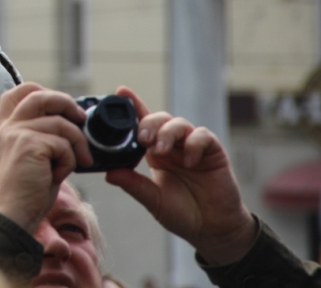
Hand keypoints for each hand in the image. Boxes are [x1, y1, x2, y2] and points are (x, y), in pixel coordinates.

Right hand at [0, 83, 90, 232]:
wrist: (12, 215)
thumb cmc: (26, 193)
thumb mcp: (29, 158)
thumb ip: (41, 137)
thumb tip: (71, 124)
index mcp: (6, 128)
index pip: (16, 92)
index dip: (41, 90)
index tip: (59, 106)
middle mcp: (9, 127)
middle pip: (40, 95)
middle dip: (67, 104)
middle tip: (81, 119)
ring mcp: (17, 133)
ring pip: (61, 123)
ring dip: (76, 144)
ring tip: (76, 163)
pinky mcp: (30, 145)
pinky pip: (64, 145)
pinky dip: (70, 162)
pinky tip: (58, 176)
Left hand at [104, 87, 256, 265]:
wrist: (212, 229)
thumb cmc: (182, 213)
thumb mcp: (153, 200)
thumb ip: (134, 185)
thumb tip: (108, 173)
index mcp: (155, 154)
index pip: (143, 124)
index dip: (134, 106)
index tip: (121, 91)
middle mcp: (173, 146)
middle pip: (160, 119)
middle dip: (148, 124)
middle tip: (143, 140)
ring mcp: (193, 147)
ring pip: (179, 124)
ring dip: (168, 133)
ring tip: (161, 150)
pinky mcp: (213, 152)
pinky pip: (203, 136)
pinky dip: (194, 144)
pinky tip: (189, 162)